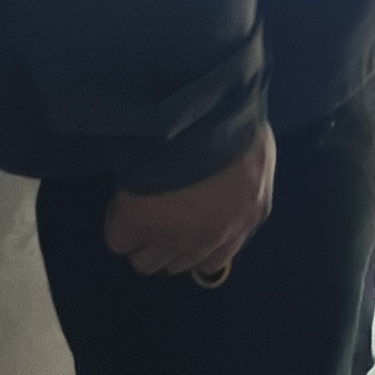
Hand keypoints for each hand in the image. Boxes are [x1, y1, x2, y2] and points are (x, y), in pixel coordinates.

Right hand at [106, 127, 276, 281]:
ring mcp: (175, 237)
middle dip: (167, 246)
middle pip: (179, 264)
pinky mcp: (139, 226)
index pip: (218, 255)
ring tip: (136, 208)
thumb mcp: (256, 145)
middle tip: (157, 213)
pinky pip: (119, 241)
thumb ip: (245, 172)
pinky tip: (123, 200)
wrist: (204, 110)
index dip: (195, 242)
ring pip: (147, 263)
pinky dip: (118, 224)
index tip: (184, 224)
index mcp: (250, 213)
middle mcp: (215, 236)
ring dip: (140, 241)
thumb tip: (225, 177)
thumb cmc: (238, 117)